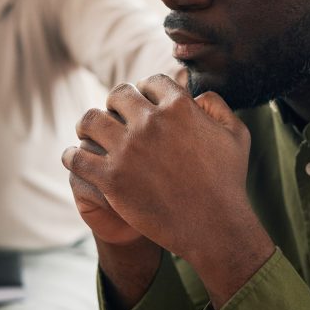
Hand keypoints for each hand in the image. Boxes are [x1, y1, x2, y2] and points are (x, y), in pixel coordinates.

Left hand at [62, 75, 273, 305]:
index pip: (150, 82)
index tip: (142, 102)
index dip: (146, 90)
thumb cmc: (227, 182)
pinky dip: (73, 155)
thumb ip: (218, 106)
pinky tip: (75, 158)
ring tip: (87, 133)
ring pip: (90, 120)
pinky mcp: (112, 178)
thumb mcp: (236, 135)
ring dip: (88, 125)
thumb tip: (197, 95)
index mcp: (179, 107)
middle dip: (116, 104)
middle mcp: (150, 122)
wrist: (214, 227)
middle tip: (113, 117)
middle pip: (118, 95)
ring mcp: (128, 150)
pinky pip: (78, 157)